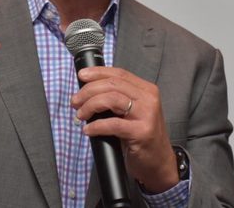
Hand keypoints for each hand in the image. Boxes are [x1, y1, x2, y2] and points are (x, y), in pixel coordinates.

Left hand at [71, 67, 178, 192]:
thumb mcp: (133, 111)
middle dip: (88, 91)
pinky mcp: (142, 132)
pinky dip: (96, 126)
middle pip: (113, 84)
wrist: (159, 161)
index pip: (119, 74)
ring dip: (90, 105)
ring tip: (80, 115)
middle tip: (75, 101)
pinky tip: (88, 130)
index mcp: (146, 90)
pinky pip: (113, 124)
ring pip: (111, 99)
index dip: (98, 73)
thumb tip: (88, 91)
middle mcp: (149, 98)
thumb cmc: (141, 136)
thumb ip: (118, 98)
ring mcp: (147, 115)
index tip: (82, 76)